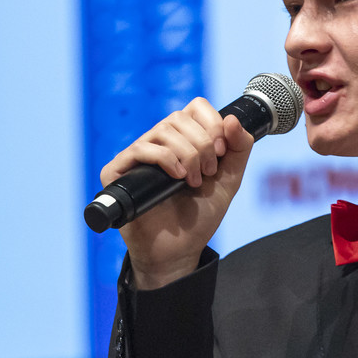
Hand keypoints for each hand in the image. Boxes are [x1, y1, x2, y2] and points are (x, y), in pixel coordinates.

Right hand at [100, 98, 257, 288]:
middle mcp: (158, 142)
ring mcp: (137, 155)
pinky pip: (141, 148)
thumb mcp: (229, 179)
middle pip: (180, 117)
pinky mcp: (118, 171)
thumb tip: (232, 118)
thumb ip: (239, 148)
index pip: (196, 107)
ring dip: (187, 155)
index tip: (222, 153)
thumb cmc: (199, 217)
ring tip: (193, 182)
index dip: (212, 124)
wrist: (179, 250)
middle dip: (202, 145)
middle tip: (207, 174)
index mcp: (183, 139)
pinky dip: (165, 159)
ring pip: (163, 130)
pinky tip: (177, 177)